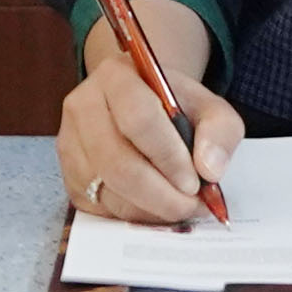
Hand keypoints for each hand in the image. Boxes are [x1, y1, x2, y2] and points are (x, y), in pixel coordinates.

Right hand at [54, 0, 243, 222]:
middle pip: (117, 163)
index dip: (169, 157)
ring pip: (109, 190)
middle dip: (161, 194)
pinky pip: (101, 207)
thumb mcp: (209, 108)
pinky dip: (136, 215)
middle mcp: (83, 107)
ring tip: (180, 206)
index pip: (138, 120)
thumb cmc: (176, 107)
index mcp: (115, 76)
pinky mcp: (70, 176)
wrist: (144, 107)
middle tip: (191, 205)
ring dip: (151, 208)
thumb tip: (210, 170)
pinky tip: (157, 207)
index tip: (195, 182)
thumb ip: (220, 132)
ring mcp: (70, 144)